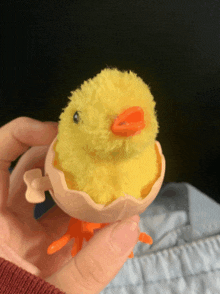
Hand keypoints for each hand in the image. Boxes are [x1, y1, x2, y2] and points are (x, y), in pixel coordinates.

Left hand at [0, 117, 139, 293]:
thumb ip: (91, 267)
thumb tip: (131, 225)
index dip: (22, 134)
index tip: (57, 134)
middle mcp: (1, 218)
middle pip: (27, 166)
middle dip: (60, 156)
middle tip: (93, 154)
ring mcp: (18, 229)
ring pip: (46, 190)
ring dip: (75, 183)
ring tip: (102, 179)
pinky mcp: (35, 242)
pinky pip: (58, 214)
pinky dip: (79, 210)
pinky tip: (102, 212)